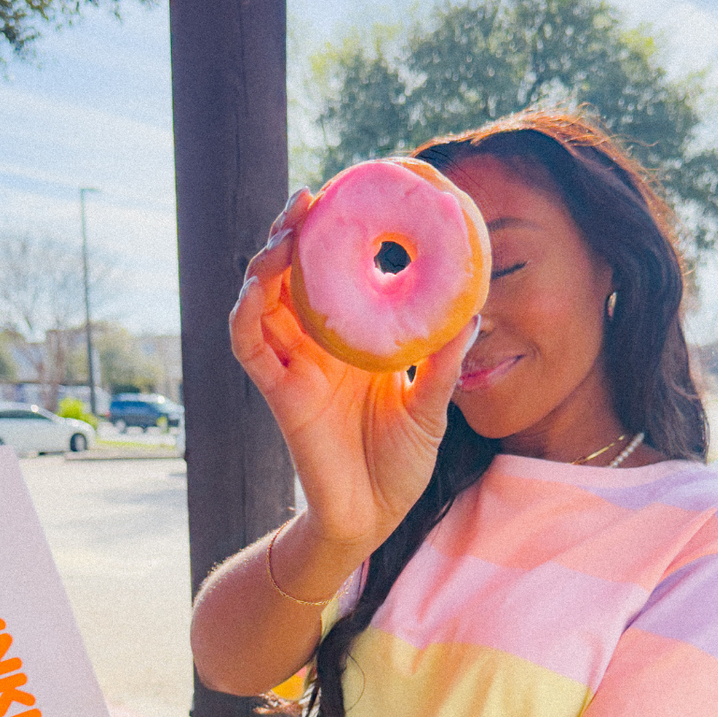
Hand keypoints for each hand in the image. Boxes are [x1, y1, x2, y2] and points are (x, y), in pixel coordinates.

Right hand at [231, 190, 478, 549]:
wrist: (371, 519)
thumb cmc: (399, 464)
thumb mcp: (430, 406)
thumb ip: (442, 363)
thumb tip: (471, 312)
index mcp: (350, 341)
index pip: (331, 276)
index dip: (331, 237)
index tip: (347, 196)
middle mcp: (316, 346)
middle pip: (289, 275)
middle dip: (291, 232)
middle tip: (308, 198)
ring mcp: (294, 367)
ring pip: (261, 300)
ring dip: (265, 261)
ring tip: (286, 231)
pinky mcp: (280, 394)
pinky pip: (248, 346)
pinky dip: (246, 312)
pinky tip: (257, 286)